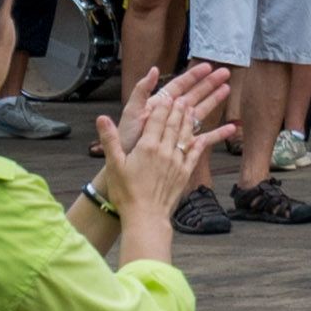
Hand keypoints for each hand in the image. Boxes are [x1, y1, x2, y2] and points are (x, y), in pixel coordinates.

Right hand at [96, 64, 237, 220]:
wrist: (145, 215)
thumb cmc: (126, 192)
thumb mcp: (113, 164)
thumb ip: (109, 139)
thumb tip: (101, 118)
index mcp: (147, 146)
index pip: (157, 119)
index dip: (163, 106)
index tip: (168, 95)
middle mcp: (165, 150)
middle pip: (175, 123)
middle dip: (180, 107)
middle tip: (185, 95)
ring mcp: (178, 160)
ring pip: (187, 133)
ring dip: (192, 118)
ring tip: (195, 106)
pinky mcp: (186, 171)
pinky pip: (198, 151)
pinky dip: (206, 139)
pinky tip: (209, 133)